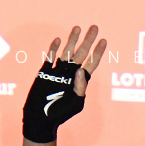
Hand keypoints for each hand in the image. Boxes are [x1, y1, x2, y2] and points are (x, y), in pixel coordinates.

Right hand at [22, 25, 106, 142]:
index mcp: (80, 81)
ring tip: (78, 28)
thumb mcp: (76, 103)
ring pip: (67, 52)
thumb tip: (80, 70)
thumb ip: (80, 87)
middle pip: (81, 53)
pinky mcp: (44, 73)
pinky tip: (59, 40)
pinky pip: (50, 58)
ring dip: (72, 40)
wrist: (41, 118)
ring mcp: (57, 72)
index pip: (91, 63)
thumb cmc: (60, 114)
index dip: (98, 52)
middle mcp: (70, 74)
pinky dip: (53, 49)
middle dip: (88, 40)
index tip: (103, 40)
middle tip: (94, 27)